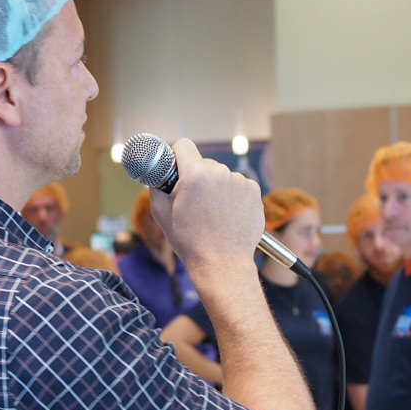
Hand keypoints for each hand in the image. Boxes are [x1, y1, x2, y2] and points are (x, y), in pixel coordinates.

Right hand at [151, 139, 266, 290]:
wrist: (222, 264)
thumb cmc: (190, 241)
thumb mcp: (160, 212)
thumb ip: (156, 185)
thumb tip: (158, 172)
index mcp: (196, 175)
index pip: (184, 146)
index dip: (177, 155)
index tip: (175, 168)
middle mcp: (220, 173)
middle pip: (203, 163)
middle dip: (196, 176)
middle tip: (193, 200)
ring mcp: (240, 181)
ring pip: (221, 175)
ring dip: (215, 186)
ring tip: (211, 212)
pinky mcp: (254, 191)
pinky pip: (237, 184)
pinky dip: (231, 194)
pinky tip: (226, 214)